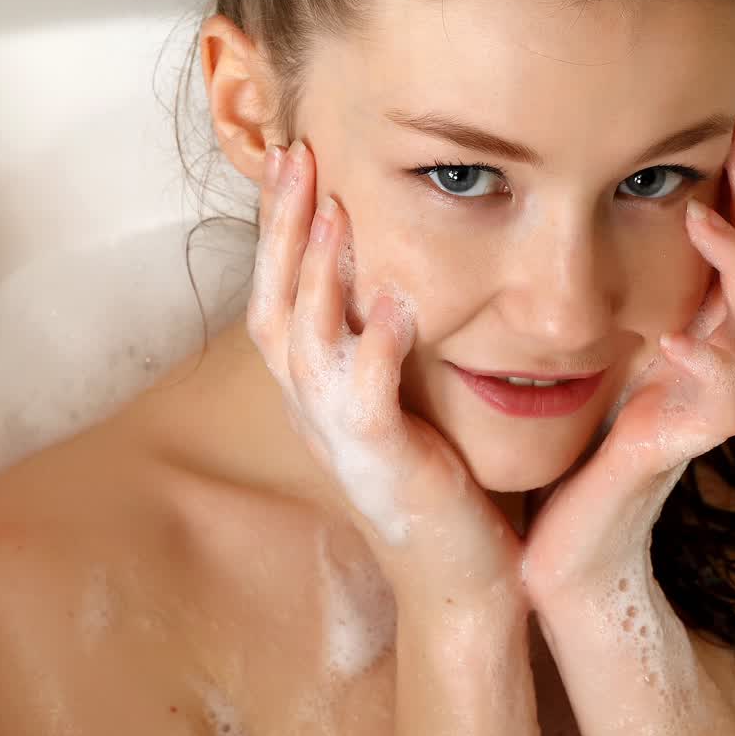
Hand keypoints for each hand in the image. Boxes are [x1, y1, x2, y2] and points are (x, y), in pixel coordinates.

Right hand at [247, 140, 524, 609]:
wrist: (460, 581)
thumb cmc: (444, 492)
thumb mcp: (405, 407)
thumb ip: (388, 348)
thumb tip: (396, 278)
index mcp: (316, 394)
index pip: (278, 295)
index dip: (279, 228)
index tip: (294, 158)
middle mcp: (313, 411)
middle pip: (274, 303)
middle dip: (283, 227)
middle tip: (299, 154)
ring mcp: (340, 437)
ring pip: (306, 340)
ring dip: (317, 270)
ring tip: (336, 206)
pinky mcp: (382, 461)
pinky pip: (365, 395)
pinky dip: (374, 345)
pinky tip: (394, 300)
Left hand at [520, 113, 734, 603]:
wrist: (567, 550)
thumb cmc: (570, 456)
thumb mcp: (579, 356)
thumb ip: (587, 296)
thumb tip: (558, 211)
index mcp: (686, 336)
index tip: (731, 125)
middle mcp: (704, 366)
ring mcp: (698, 406)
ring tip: (705, 222)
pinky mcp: (678, 448)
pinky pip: (722, 405)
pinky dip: (708, 370)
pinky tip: (682, 340)